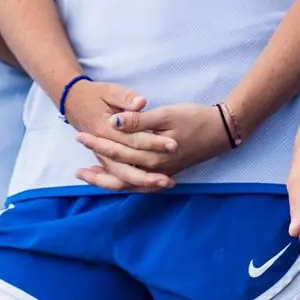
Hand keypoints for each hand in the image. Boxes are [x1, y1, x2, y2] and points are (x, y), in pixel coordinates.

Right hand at [60, 79, 174, 191]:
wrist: (74, 100)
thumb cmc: (94, 95)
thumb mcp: (109, 91)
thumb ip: (125, 98)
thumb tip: (140, 103)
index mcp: (104, 130)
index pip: (132, 140)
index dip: (154, 143)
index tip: (174, 144)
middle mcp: (102, 149)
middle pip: (126, 168)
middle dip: (148, 176)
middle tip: (169, 180)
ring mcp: (103, 157)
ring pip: (122, 178)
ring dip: (144, 183)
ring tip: (168, 184)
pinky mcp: (107, 160)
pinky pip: (119, 178)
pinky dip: (135, 184)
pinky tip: (155, 185)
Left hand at [77, 101, 227, 190]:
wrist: (221, 132)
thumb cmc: (195, 119)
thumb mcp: (167, 115)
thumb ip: (139, 121)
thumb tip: (113, 123)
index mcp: (152, 155)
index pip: (117, 151)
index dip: (98, 143)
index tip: (81, 135)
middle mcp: (154, 169)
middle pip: (118, 171)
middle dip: (96, 162)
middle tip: (78, 157)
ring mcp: (160, 174)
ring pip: (127, 183)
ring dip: (106, 180)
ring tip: (87, 176)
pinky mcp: (165, 173)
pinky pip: (138, 184)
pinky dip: (124, 182)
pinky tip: (115, 179)